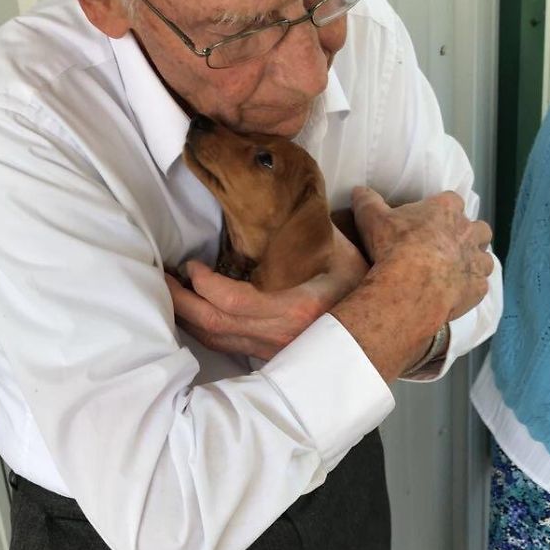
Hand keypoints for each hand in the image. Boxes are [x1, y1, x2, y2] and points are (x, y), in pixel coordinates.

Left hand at [165, 227, 368, 360]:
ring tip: (169, 292)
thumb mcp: (340, 249)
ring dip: (188, 317)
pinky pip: (228, 346)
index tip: (191, 265)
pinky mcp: (271, 356)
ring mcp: (277, 352)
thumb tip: (281, 193)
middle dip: (182, 304)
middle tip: (162, 280)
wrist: (387, 325)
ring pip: (218, 341)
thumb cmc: (362, 280)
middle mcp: (284, 337)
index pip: (236, 305)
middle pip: (217, 327)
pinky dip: (204, 328)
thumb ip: (309, 229)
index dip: (205, 286)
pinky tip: (191, 311)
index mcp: (299, 309)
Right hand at [352, 187, 492, 320]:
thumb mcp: (373, 219)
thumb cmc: (394, 247)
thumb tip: (358, 190)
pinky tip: (455, 294)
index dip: (444, 211)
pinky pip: (480, 286)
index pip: (453, 201)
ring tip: (455, 272)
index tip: (431, 221)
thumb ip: (368, 201)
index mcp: (447, 209)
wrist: (411, 286)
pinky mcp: (478, 287)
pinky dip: (470, 289)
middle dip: (469, 236)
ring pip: (485, 258)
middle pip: (479, 229)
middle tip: (448, 247)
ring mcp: (476, 261)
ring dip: (474, 263)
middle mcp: (469, 232)